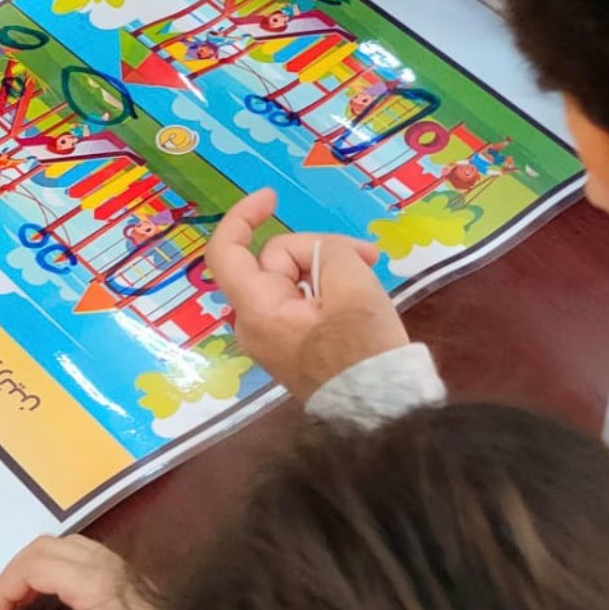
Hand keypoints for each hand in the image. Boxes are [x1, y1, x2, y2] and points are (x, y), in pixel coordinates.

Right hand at [0, 535, 162, 609]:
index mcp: (91, 582)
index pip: (31, 566)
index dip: (3, 590)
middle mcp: (102, 563)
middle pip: (43, 547)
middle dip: (14, 575)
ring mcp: (115, 564)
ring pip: (61, 545)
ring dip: (33, 567)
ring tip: (21, 604)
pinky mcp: (123, 573)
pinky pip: (78, 554)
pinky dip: (53, 567)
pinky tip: (51, 597)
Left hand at [207, 187, 407, 402]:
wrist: (382, 411)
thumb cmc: (363, 350)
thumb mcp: (352, 284)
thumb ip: (328, 251)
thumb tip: (321, 257)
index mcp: (258, 310)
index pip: (226, 252)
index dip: (243, 216)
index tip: (272, 198)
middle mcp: (254, 324)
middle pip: (275, 262)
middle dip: (318, 249)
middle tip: (367, 255)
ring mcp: (273, 337)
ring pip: (293, 280)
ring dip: (330, 269)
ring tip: (372, 276)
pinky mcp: (293, 346)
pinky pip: (303, 302)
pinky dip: (329, 290)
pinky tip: (362, 299)